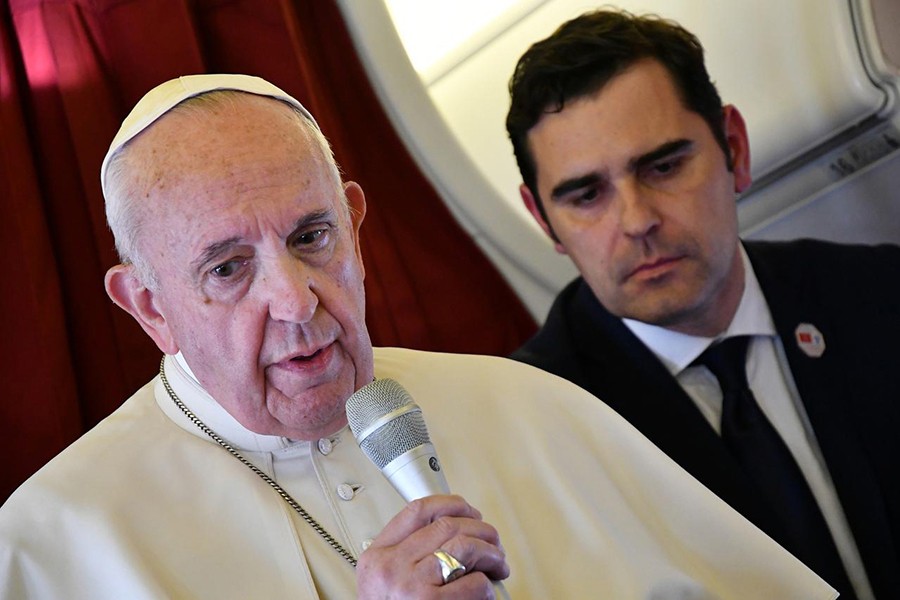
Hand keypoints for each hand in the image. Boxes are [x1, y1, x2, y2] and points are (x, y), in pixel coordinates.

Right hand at [356, 494, 508, 598]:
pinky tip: (486, 592)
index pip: (416, 511)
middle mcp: (391, 568)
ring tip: (499, 563)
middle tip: (493, 542)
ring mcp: (410, 587)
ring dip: (492, 553)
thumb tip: (453, 531)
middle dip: (480, 529)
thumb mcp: (384, 584)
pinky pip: (474, 584)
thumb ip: (407, 556)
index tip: (468, 509)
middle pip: (447, 526)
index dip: (449, 504)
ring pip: (464, 548)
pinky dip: (487, 586)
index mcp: (377, 558)